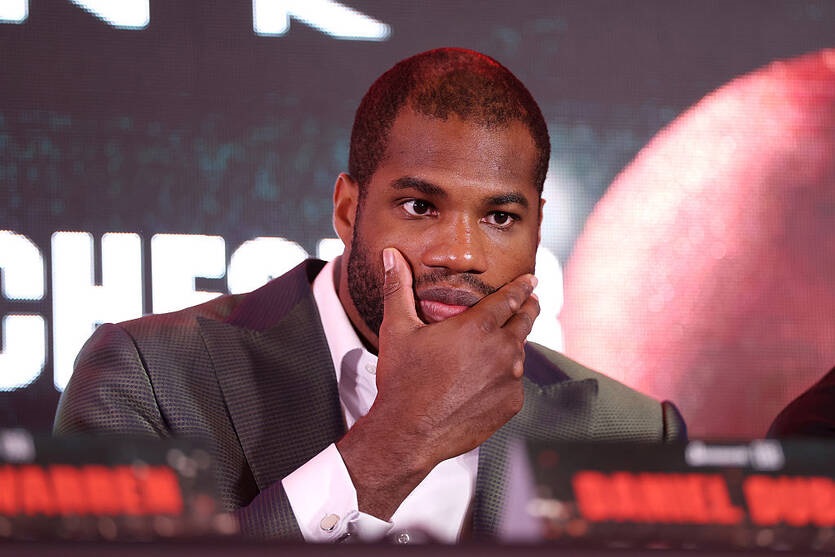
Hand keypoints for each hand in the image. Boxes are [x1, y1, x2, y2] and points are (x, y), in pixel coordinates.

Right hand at [336, 247, 538, 518]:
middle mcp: (502, 350)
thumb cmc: (402, 380)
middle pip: (525, 321)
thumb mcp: (397, 329)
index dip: (523, 287)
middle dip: (529, 308)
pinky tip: (486, 380)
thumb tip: (390, 255)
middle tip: (531, 302)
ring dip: (513, 345)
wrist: (408, 433)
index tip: (531, 281)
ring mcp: (510, 380)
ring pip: (520, 354)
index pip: (511, 298)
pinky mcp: (511, 405)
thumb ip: (397, 287)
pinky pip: (514, 384)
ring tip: (501, 344)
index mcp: (478, 326)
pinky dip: (505, 378)